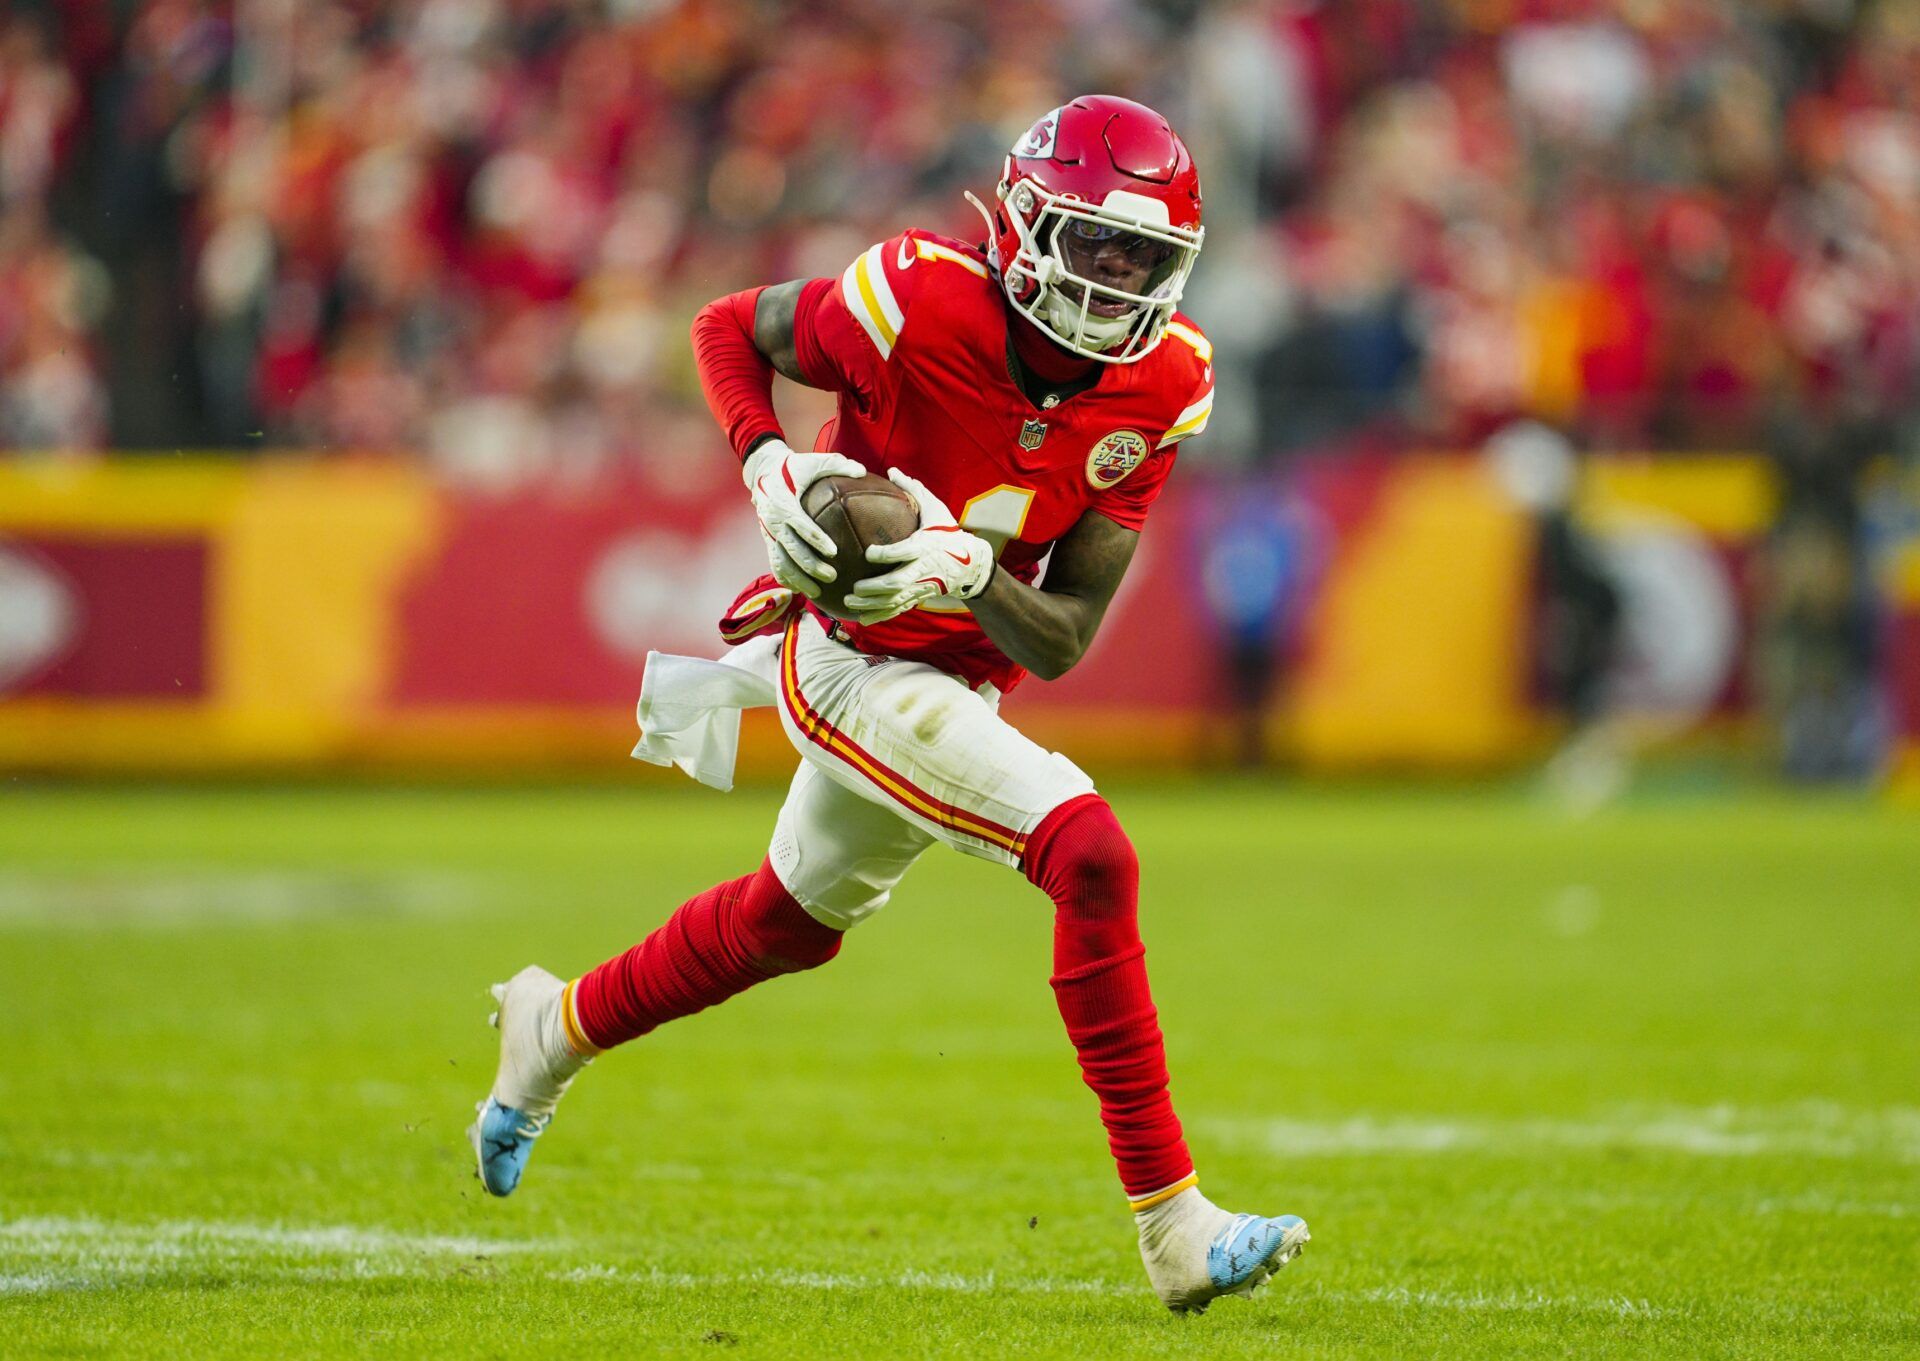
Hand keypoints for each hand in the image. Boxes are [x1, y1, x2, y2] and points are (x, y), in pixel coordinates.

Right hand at [742, 439, 865, 598]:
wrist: (763, 472)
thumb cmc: (794, 467)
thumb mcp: (813, 461)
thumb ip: (837, 464)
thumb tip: (862, 471)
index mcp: (783, 501)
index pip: (800, 524)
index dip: (816, 539)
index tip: (834, 551)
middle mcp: (772, 520)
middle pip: (792, 549)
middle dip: (811, 565)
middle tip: (833, 576)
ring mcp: (768, 532)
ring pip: (781, 562)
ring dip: (799, 579)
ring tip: (819, 592)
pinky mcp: (767, 540)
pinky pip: (775, 564)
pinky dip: (787, 579)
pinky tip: (802, 591)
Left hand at [843, 469, 994, 623]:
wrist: (971, 563)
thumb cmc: (948, 531)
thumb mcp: (935, 509)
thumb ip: (913, 489)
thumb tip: (891, 470)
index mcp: (925, 546)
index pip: (905, 551)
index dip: (887, 554)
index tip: (869, 552)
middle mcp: (923, 569)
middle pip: (897, 582)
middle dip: (874, 587)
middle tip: (854, 587)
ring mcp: (921, 586)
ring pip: (895, 600)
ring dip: (872, 604)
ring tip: (850, 602)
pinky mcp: (919, 597)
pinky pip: (898, 609)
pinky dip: (880, 616)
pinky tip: (861, 619)